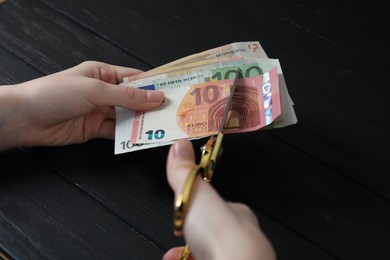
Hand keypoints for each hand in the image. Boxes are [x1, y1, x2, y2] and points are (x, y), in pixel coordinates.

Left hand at [0, 61, 163, 149]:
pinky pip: (117, 132)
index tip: (172, 92)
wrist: (26, 118)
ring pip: (128, 117)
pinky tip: (140, 138)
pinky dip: (129, 136)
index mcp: (103, 74)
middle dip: (151, 106)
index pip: (135, 79)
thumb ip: (127, 96)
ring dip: (142, 122)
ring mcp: (100, 112)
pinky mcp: (96, 130)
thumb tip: (155, 97)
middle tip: (171, 113)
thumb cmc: (54, 94)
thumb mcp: (95, 90)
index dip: (154, 85)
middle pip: (134, 99)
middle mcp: (104, 92)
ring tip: (161, 127)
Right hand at [164, 139, 275, 259]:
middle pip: (212, 232)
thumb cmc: (221, 235)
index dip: (195, 208)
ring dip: (187, 251)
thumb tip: (181, 145)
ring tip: (174, 253)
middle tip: (177, 233)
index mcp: (237, 214)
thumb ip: (185, 172)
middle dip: (190, 233)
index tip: (179, 212)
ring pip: (210, 251)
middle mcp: (241, 237)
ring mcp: (236, 256)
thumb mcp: (195, 194)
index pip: (216, 206)